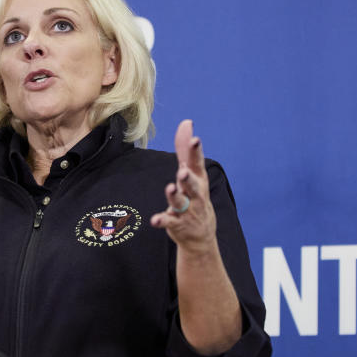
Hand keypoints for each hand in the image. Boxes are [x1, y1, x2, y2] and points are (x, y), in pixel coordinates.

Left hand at [150, 120, 216, 253]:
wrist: (201, 235)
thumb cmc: (195, 196)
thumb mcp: (193, 172)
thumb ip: (186, 149)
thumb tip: (187, 122)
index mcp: (198, 179)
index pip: (197, 163)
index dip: (196, 152)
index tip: (195, 140)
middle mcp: (194, 194)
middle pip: (192, 184)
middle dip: (188, 178)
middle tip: (183, 171)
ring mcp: (187, 210)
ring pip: (181, 202)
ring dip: (175, 196)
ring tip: (170, 188)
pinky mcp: (177, 224)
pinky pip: (170, 221)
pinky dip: (163, 220)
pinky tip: (155, 220)